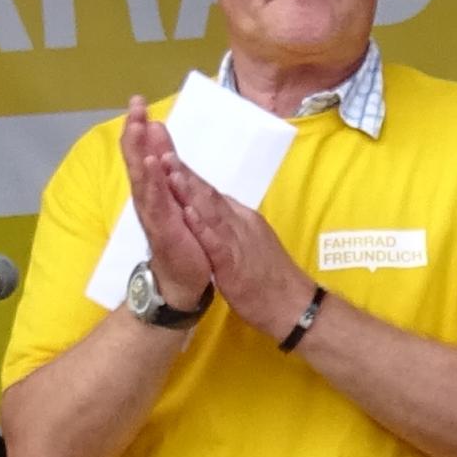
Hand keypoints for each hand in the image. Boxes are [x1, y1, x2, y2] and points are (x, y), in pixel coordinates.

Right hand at [118, 97, 213, 307]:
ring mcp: (153, 213)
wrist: (183, 279)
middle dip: (135, 131)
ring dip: (139, 151)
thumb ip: (168, 178)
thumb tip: (161, 150)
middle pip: (137, 159)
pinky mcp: (163, 228)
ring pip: (143, 176)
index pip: (143, 152)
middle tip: (135, 105)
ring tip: (137, 127)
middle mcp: (147, 198)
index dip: (139, 128)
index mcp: (153, 190)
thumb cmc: (180, 239)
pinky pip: (156, 202)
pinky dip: (153, 182)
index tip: (138, 101)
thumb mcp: (175, 202)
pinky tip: (151, 165)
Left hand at [163, 164, 310, 335]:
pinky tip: (188, 213)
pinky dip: (202, 226)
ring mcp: (238, 241)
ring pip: (211, 211)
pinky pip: (216, 242)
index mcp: (241, 220)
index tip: (168, 155)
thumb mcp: (250, 245)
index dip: (189, 174)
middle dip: (184, 173)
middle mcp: (239, 223)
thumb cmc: (271, 279)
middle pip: (208, 194)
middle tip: (162, 150)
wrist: (294, 306)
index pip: (211, 193)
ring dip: (189, 191)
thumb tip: (219, 214)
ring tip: (169, 171)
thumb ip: (234, 228)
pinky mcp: (235, 263)